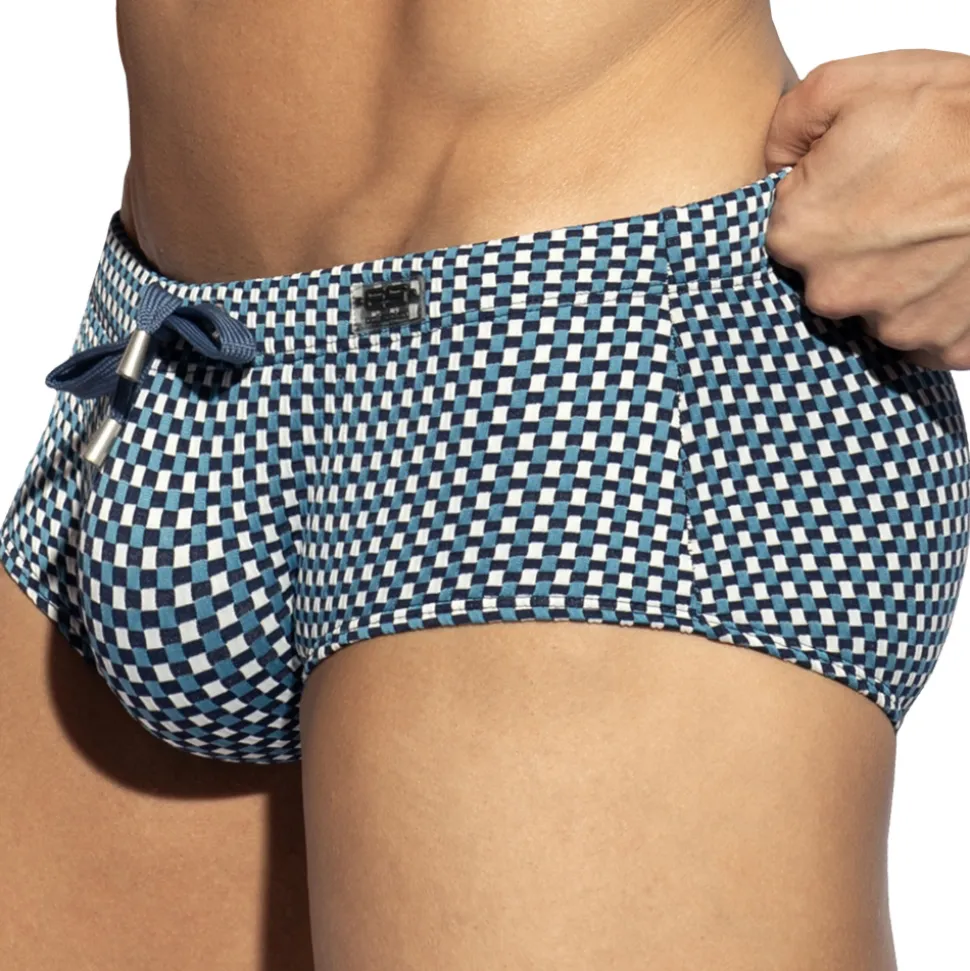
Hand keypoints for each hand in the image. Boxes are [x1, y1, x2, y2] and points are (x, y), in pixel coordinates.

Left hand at [763, 49, 969, 370]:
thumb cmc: (955, 113)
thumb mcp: (850, 84)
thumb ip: (787, 125)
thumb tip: (770, 161)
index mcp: (798, 234)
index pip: (789, 231)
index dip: (826, 202)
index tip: (862, 183)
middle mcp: (834, 292)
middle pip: (831, 276)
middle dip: (860, 247)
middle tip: (907, 207)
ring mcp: (893, 324)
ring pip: (881, 307)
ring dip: (903, 280)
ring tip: (940, 233)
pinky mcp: (947, 344)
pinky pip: (931, 337)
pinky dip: (942, 308)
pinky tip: (958, 268)